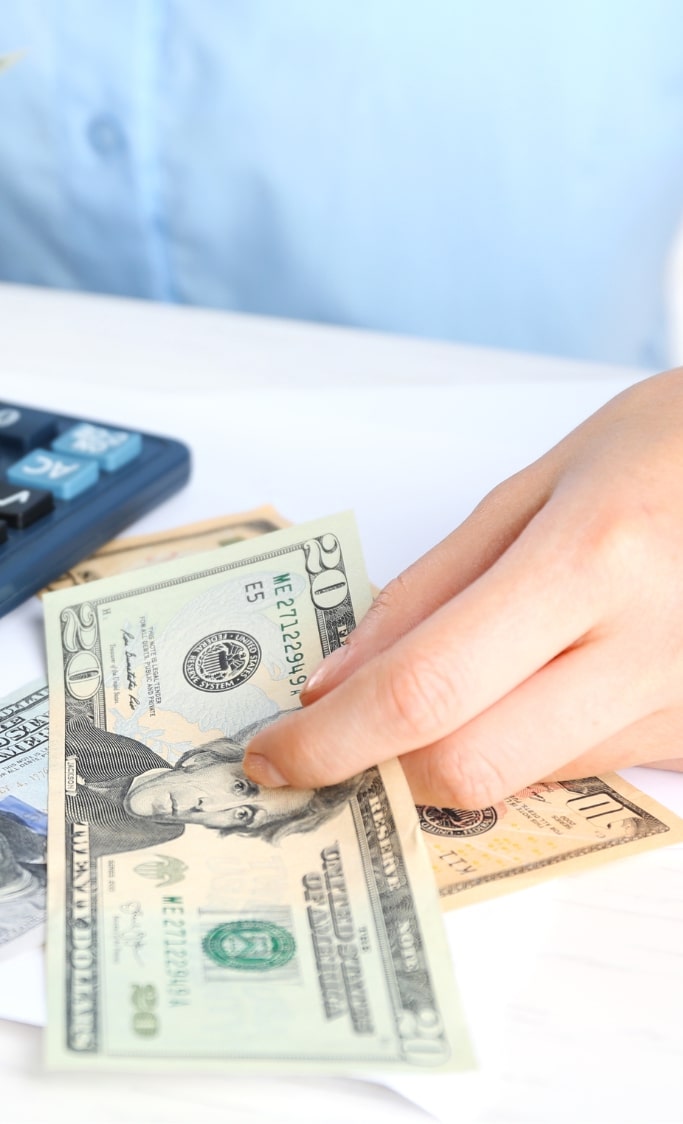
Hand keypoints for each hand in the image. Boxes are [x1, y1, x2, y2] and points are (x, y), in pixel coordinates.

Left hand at [245, 369, 682, 807]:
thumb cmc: (664, 449)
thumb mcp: (534, 489)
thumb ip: (431, 589)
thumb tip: (338, 679)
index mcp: (589, 558)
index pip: (427, 687)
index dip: (332, 738)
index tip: (276, 753)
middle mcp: (644, 646)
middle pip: (471, 766)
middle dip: (380, 767)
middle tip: (338, 739)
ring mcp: (679, 703)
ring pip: (522, 780)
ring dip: (450, 749)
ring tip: (450, 684)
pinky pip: (576, 770)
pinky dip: (518, 742)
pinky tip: (525, 687)